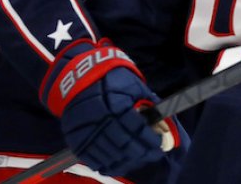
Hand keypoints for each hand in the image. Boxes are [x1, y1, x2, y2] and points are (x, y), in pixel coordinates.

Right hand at [41, 41, 166, 175]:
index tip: (158, 144)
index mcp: (116, 105)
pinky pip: (93, 159)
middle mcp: (101, 120)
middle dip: (142, 152)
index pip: (138, 129)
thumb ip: (148, 103)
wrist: (78, 76)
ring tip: (138, 159)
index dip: (150, 140)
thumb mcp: (133, 85)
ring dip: (127, 160)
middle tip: (152, 154)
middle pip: (125, 145)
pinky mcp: (76, 139)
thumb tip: (164, 121)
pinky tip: (119, 163)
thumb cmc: (111, 79)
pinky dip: (108, 164)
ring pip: (110, 155)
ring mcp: (86, 131)